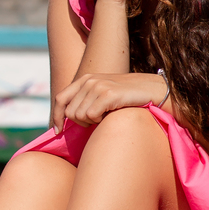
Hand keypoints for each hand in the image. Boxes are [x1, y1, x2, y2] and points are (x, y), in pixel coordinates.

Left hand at [52, 71, 166, 130]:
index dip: (56, 116)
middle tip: (96, 121)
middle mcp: (89, 80)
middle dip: (80, 123)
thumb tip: (66, 118)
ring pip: (79, 115)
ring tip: (105, 115)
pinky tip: (110, 114)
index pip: (59, 98)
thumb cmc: (128, 97)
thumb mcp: (103, 94)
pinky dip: (99, 120)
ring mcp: (98, 85)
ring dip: (91, 122)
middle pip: (69, 112)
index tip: (58, 131)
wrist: (152, 90)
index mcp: (85, 79)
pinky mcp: (108, 94)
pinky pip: (91, 115)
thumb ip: (86, 100)